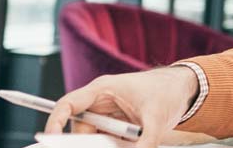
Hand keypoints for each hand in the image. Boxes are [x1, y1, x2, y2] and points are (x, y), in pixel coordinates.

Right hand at [45, 66, 199, 147]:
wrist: (182, 90)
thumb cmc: (167, 93)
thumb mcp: (158, 119)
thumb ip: (145, 143)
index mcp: (103, 89)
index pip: (68, 105)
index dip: (55, 121)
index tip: (50, 138)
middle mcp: (99, 103)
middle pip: (80, 130)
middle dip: (87, 143)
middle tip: (110, 143)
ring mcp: (106, 117)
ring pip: (93, 140)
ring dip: (106, 145)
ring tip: (131, 136)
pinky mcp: (115, 129)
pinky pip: (106, 143)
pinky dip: (115, 146)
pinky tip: (132, 141)